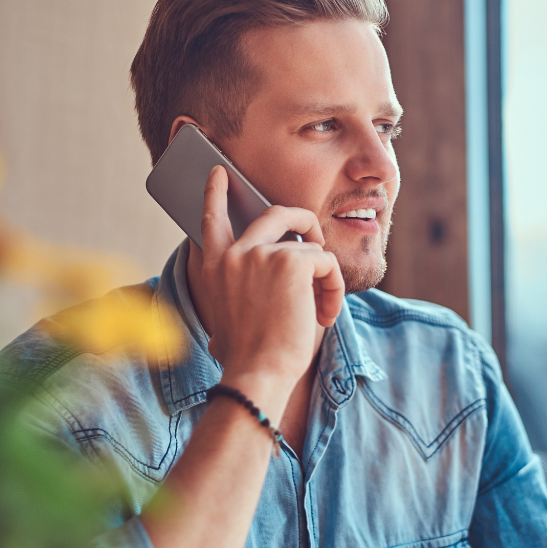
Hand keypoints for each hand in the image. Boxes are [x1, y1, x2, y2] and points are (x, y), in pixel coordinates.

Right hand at [199, 166, 344, 411]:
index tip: (219, 173)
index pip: (212, 219)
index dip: (216, 193)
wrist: (256, 374)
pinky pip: (326, 263)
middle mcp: (233, 253)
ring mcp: (260, 253)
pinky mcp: (290, 261)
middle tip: (316, 239)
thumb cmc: (248, 357)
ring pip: (310, 245)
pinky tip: (325, 316)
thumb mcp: (232, 318)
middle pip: (277, 213)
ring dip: (324, 276)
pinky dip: (334, 289)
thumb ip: (244, 290)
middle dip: (304, 221)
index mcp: (214, 267)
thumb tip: (274, 277)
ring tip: (321, 309)